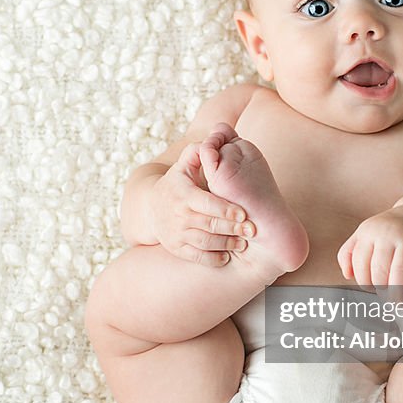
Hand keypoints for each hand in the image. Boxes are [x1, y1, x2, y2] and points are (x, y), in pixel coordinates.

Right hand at [149, 141, 254, 265]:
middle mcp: (178, 215)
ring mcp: (176, 234)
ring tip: (243, 243)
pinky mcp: (176, 248)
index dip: (226, 210)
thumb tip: (208, 143)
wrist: (150, 209)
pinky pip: (196, 257)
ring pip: (204, 242)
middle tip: (252, 230)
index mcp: (183, 194)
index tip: (244, 214)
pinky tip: (226, 256)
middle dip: (232, 229)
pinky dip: (211, 259)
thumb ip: (196, 154)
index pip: (206, 203)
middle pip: (209, 225)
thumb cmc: (176, 184)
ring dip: (226, 244)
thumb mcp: (182, 167)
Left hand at [337, 206, 402, 289]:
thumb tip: (347, 276)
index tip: (370, 288)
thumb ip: (348, 252)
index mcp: (369, 231)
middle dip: (380, 288)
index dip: (363, 281)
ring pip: (399, 271)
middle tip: (385, 295)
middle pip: (379, 270)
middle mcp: (388, 234)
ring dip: (397, 292)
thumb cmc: (387, 230)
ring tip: (397, 303)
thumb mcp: (364, 233)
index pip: (360, 263)